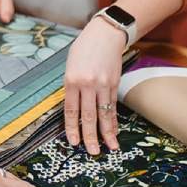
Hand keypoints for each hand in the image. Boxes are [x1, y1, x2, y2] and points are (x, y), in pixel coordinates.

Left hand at [63, 17, 126, 153]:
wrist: (105, 34)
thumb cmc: (84, 48)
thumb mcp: (71, 66)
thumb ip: (71, 86)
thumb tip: (73, 107)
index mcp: (71, 80)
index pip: (71, 111)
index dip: (72, 128)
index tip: (74, 142)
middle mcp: (86, 84)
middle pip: (88, 116)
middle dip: (89, 136)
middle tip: (92, 152)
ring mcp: (102, 85)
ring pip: (103, 114)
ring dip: (106, 133)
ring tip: (108, 148)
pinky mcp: (114, 84)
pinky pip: (113, 107)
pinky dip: (113, 121)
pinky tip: (115, 131)